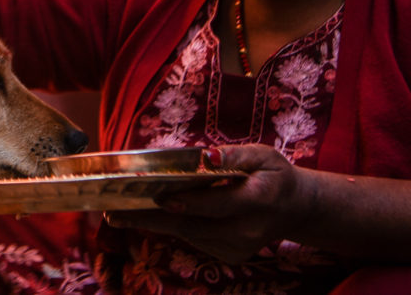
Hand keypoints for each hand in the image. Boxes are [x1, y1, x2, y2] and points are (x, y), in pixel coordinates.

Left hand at [105, 145, 313, 263]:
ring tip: (122, 214)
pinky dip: (175, 226)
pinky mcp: (230, 256)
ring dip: (157, 224)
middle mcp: (248, 230)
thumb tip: (208, 157)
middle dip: (153, 219)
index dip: (190, 202)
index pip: (219, 204)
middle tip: (116, 215)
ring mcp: (239, 248)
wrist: (293, 208)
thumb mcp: (262, 155)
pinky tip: (153, 215)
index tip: (160, 198)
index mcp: (259, 200)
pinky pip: (195, 239)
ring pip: (190, 234)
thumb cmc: (272, 175)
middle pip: (194, 226)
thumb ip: (235, 155)